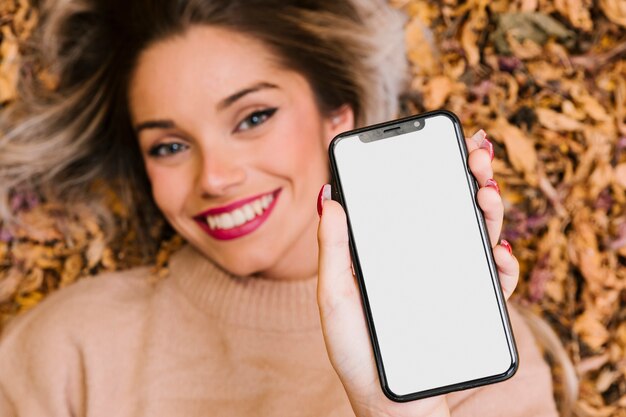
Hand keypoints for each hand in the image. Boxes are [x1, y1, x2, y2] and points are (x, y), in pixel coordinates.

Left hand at [316, 129, 518, 416]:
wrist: (392, 404)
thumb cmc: (358, 355)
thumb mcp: (336, 300)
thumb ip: (333, 252)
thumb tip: (329, 197)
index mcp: (392, 253)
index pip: (411, 203)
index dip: (427, 170)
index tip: (439, 141)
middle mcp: (423, 262)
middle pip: (450, 211)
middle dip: (467, 178)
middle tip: (475, 155)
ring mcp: (450, 283)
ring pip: (477, 236)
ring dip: (490, 210)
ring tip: (486, 192)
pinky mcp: (472, 309)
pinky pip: (494, 281)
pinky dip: (501, 264)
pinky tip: (496, 253)